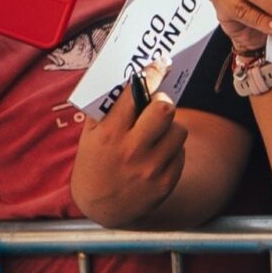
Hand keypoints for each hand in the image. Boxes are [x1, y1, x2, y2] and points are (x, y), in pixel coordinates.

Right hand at [74, 86, 185, 226]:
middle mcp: (131, 150)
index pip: (135, 95)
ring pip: (178, 130)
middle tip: (157, 104)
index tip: (157, 66)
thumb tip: (129, 77)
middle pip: (165, 109)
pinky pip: (181, 152)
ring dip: (170, 127)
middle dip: (163, 101)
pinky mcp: (165, 182)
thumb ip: (106, 109)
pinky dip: (172, 149)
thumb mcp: (90, 135)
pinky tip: (157, 154)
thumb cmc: (95, 162)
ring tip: (156, 133)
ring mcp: (151, 168)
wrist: (101, 206)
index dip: (148, 77)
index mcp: (109, 134)